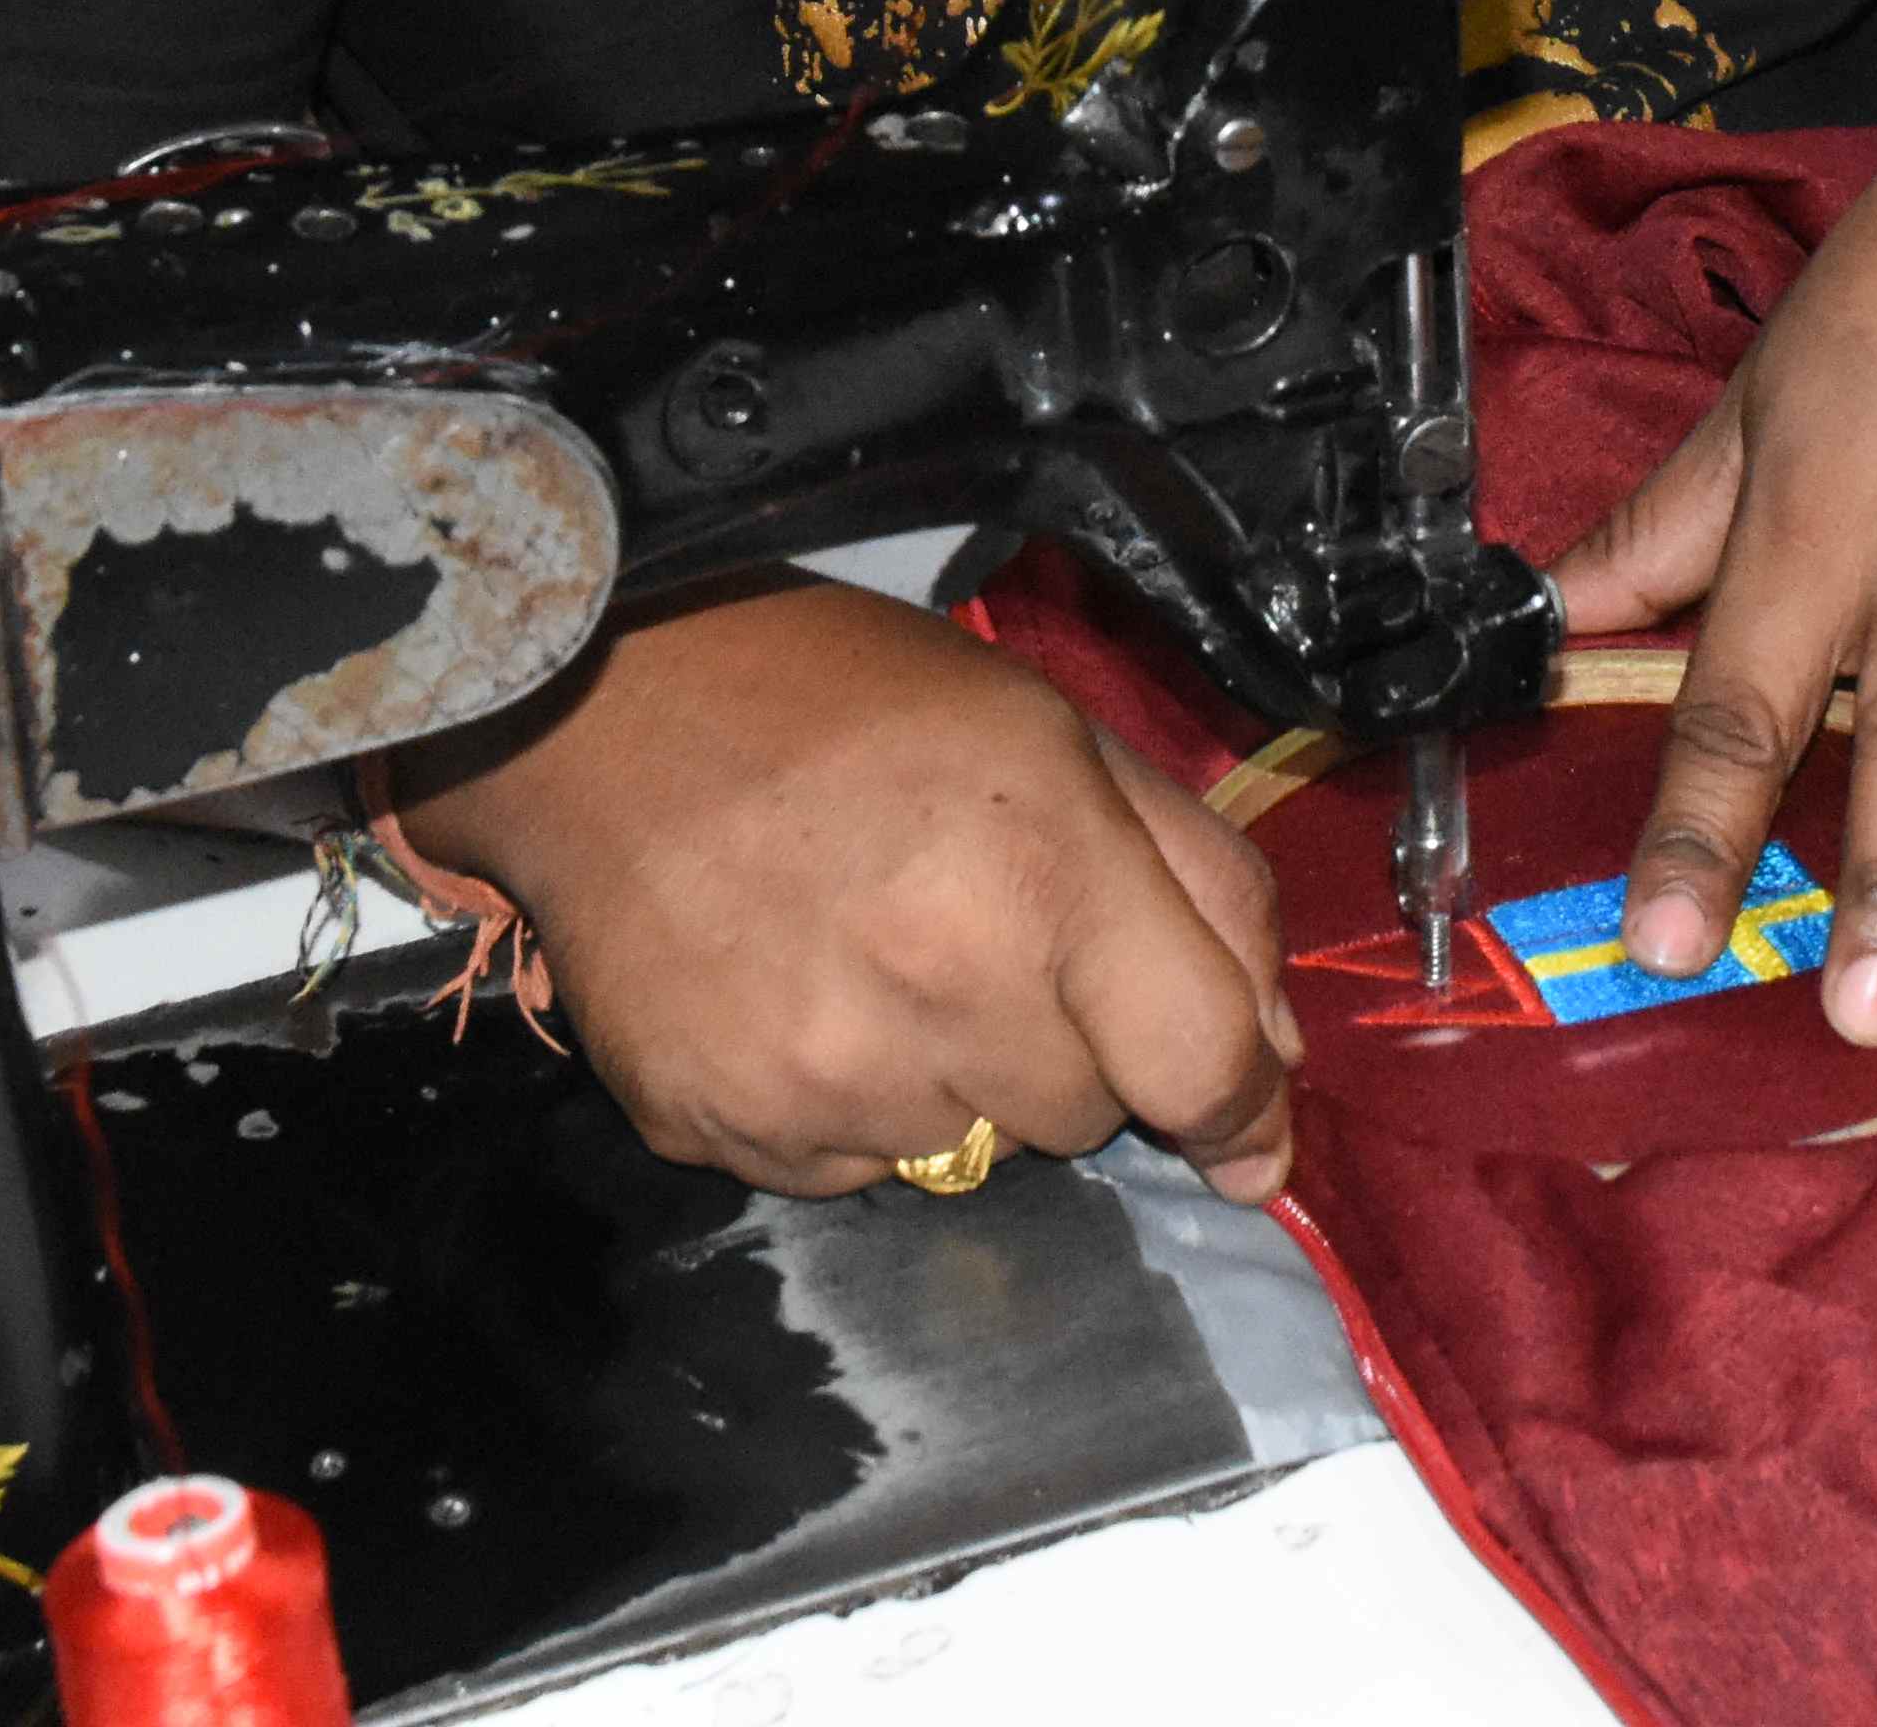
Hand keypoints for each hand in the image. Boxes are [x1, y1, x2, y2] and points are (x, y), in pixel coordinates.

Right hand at [392, 581, 1301, 1200]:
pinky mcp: (724, 1132)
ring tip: (877, 955)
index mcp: (1047, 870)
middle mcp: (942, 990)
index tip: (1244, 1131)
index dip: (1243, 1110)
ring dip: (954, 1079)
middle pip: (1086, 1118)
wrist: (599, 710)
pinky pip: (848, 1171)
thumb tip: (1277, 1061)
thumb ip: (1202, 888)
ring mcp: (824, 1077)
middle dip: (1067, 1046)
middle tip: (984, 936)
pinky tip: (798, 994)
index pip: (1201, 1066)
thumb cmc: (849, 705)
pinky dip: (846, 1105)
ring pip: (970, 1153)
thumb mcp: (1061, 737)